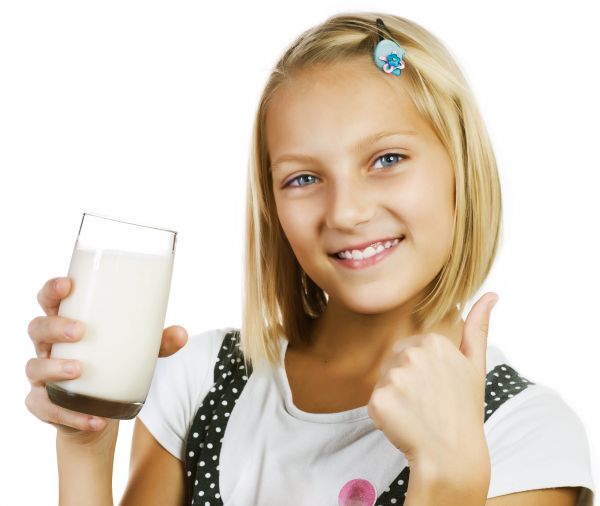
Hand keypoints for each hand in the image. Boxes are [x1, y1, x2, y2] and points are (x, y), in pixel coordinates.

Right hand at [25, 276, 187, 439]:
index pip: (50, 300)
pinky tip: (95, 418)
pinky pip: (46, 408)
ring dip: (54, 367)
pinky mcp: (43, 405)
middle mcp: (49, 347)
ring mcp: (42, 377)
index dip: (52, 289)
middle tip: (80, 331)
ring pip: (34, 367)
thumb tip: (182, 334)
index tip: (69, 284)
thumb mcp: (139, 353)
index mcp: (67, 325)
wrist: (99, 414)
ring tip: (79, 370)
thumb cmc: (114, 368)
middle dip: (55, 326)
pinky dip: (70, 414)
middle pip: (37, 328)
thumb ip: (160, 342)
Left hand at [367, 292, 498, 471]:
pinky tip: (404, 424)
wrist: (452, 455)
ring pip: (383, 382)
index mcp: (434, 342)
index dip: (420, 373)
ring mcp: (394, 378)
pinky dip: (384, 416)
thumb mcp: (475, 366)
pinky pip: (374, 402)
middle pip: (394, 363)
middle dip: (405, 382)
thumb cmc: (464, 410)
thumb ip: (478, 327)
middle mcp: (413, 354)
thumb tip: (491, 295)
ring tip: (417, 414)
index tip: (437, 389)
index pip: (410, 350)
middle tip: (427, 403)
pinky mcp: (377, 400)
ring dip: (394, 397)